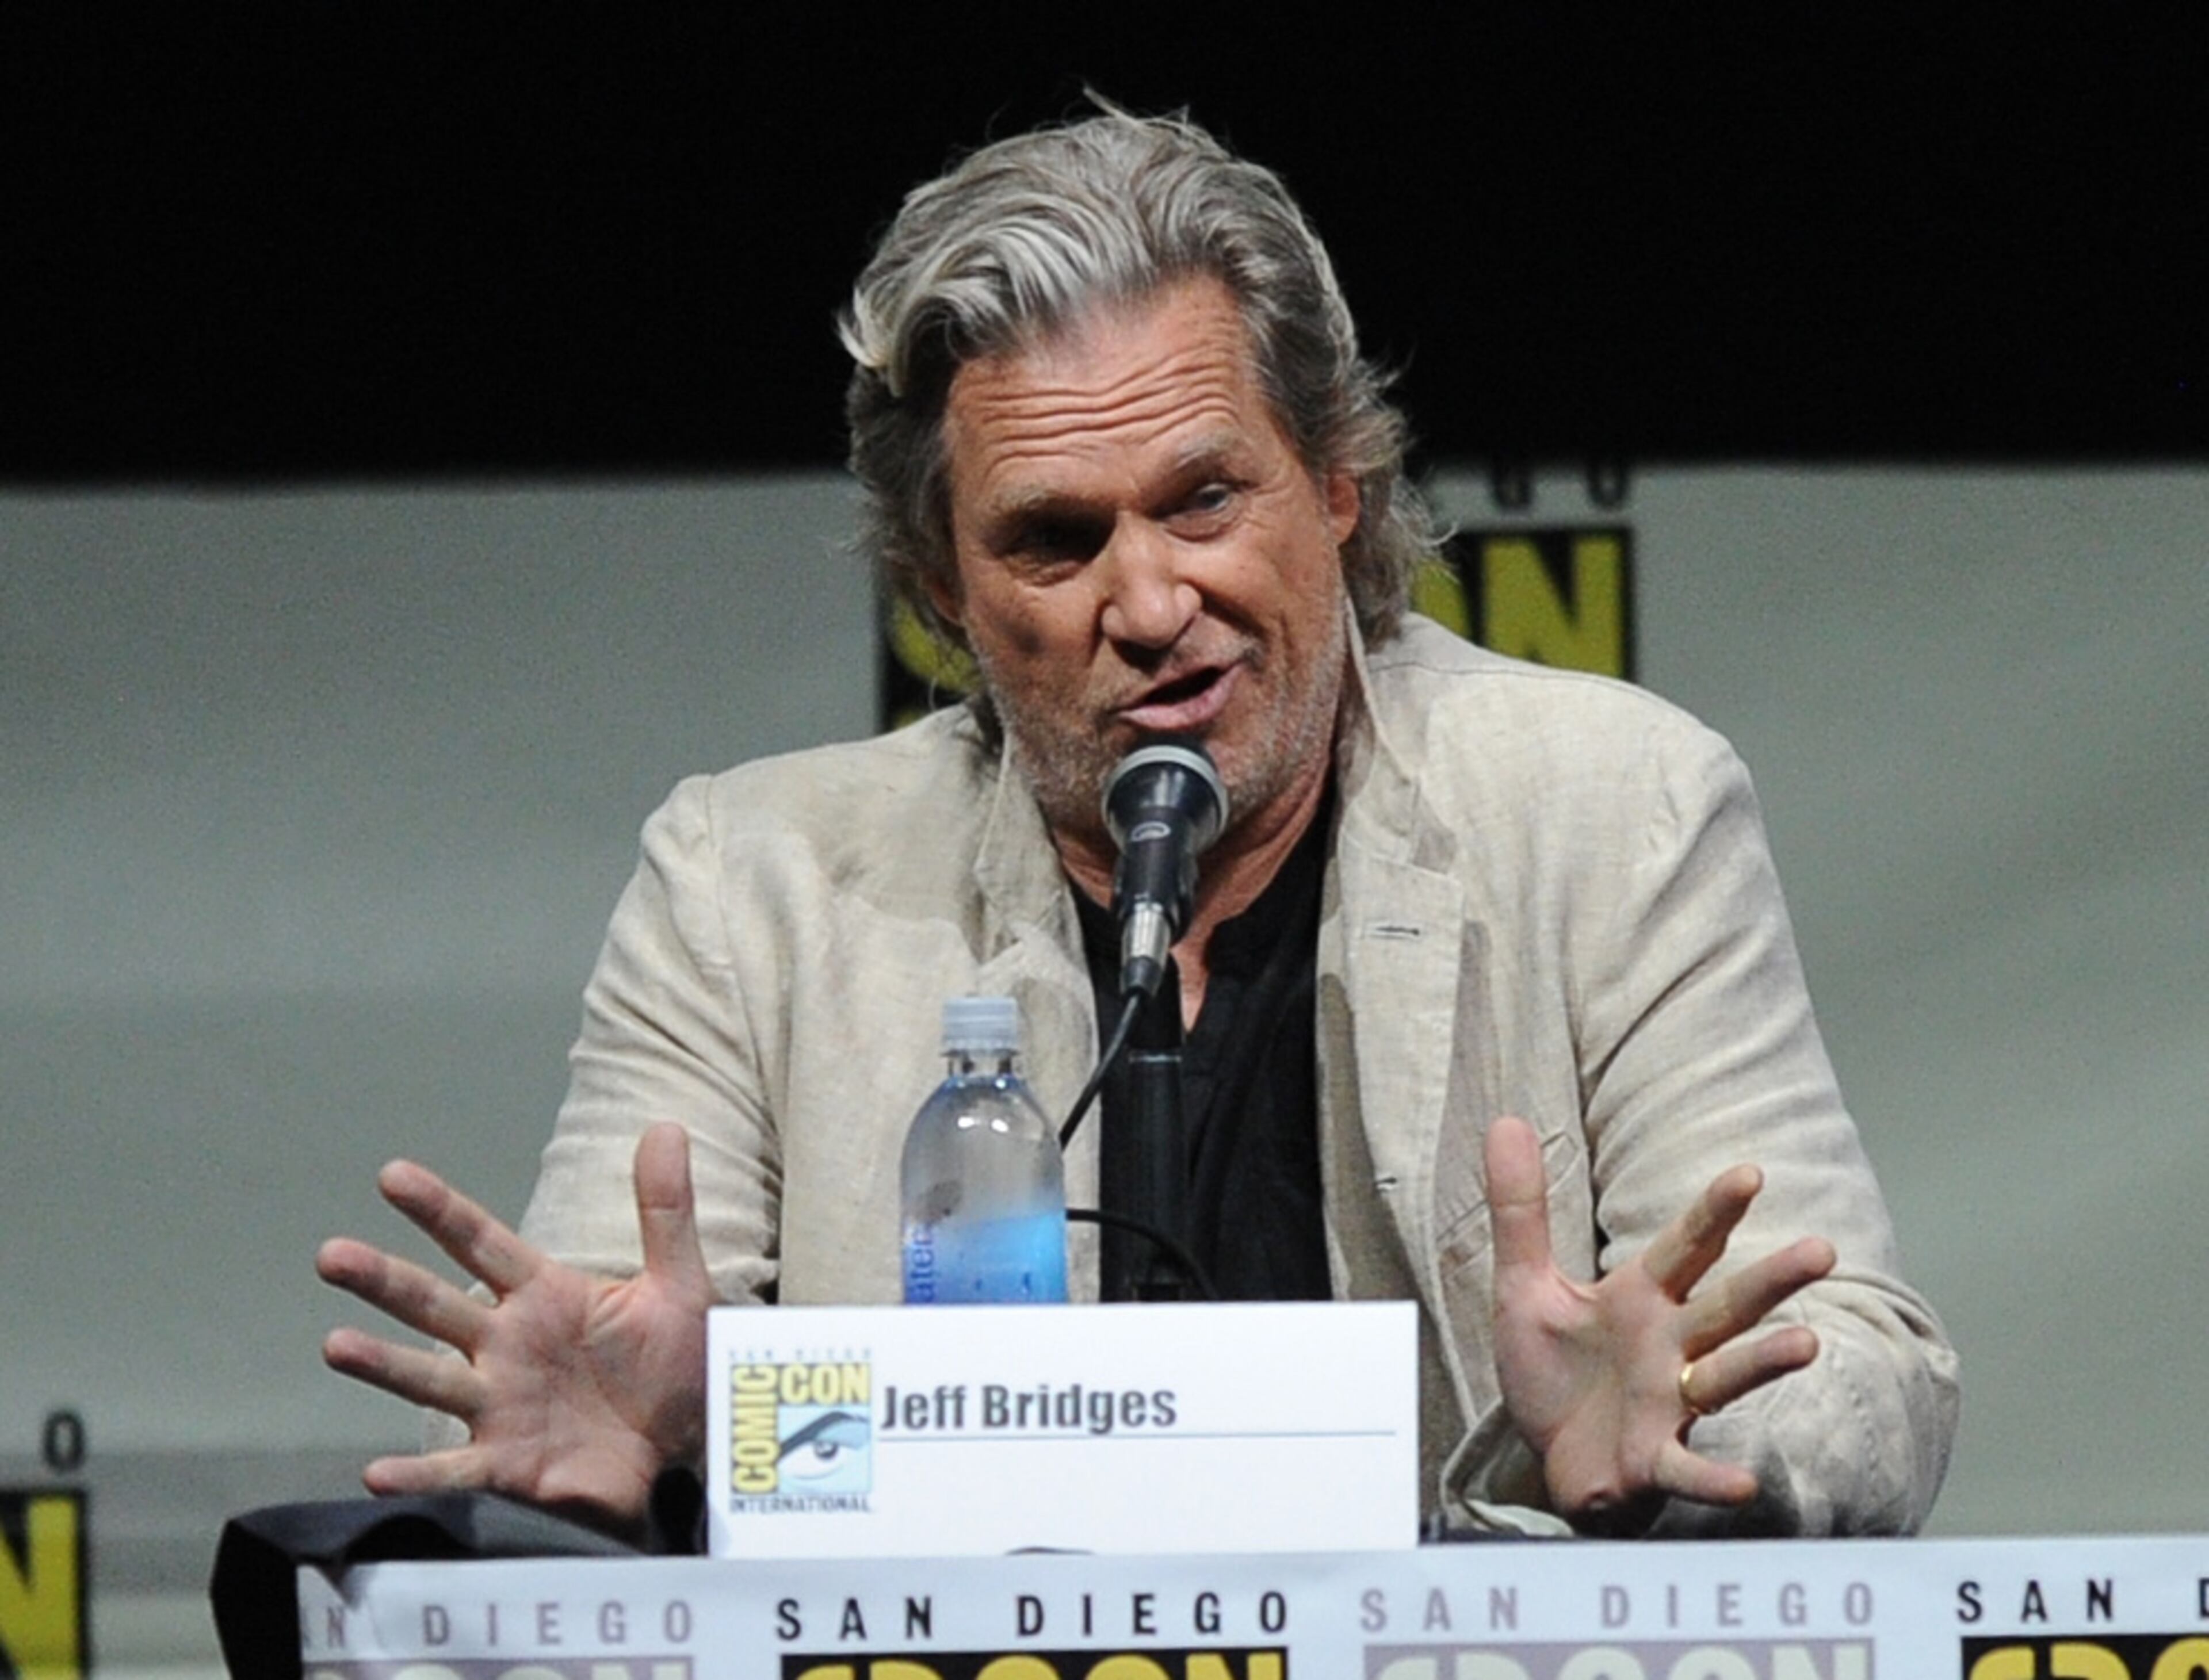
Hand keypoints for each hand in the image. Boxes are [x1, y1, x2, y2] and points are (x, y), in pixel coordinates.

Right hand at [316, 1122, 710, 1535]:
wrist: (696, 1445)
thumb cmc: (678, 1361)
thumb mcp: (679, 1282)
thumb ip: (665, 1209)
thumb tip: (665, 1126)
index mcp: (544, 1294)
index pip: (481, 1242)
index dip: (439, 1209)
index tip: (392, 1175)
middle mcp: (507, 1344)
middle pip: (435, 1305)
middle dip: (384, 1280)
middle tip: (332, 1254)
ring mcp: (501, 1405)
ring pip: (429, 1380)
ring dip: (382, 1364)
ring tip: (335, 1344)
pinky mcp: (509, 1465)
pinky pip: (456, 1469)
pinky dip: (417, 1473)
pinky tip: (376, 1473)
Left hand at [1484, 1114, 1834, 1525]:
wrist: (1547, 1456)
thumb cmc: (1555, 1370)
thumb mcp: (1523, 1285)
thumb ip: (1520, 1210)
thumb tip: (1507, 1119)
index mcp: (1642, 1298)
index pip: (1686, 1246)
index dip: (1714, 1211)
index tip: (1750, 1174)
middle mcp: (1670, 1346)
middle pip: (1727, 1306)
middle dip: (1771, 1279)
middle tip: (1822, 1250)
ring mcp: (1668, 1405)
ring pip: (1724, 1377)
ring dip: (1764, 1363)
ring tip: (1806, 1344)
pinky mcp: (1654, 1460)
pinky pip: (1688, 1469)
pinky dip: (1713, 1478)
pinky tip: (1745, 1483)